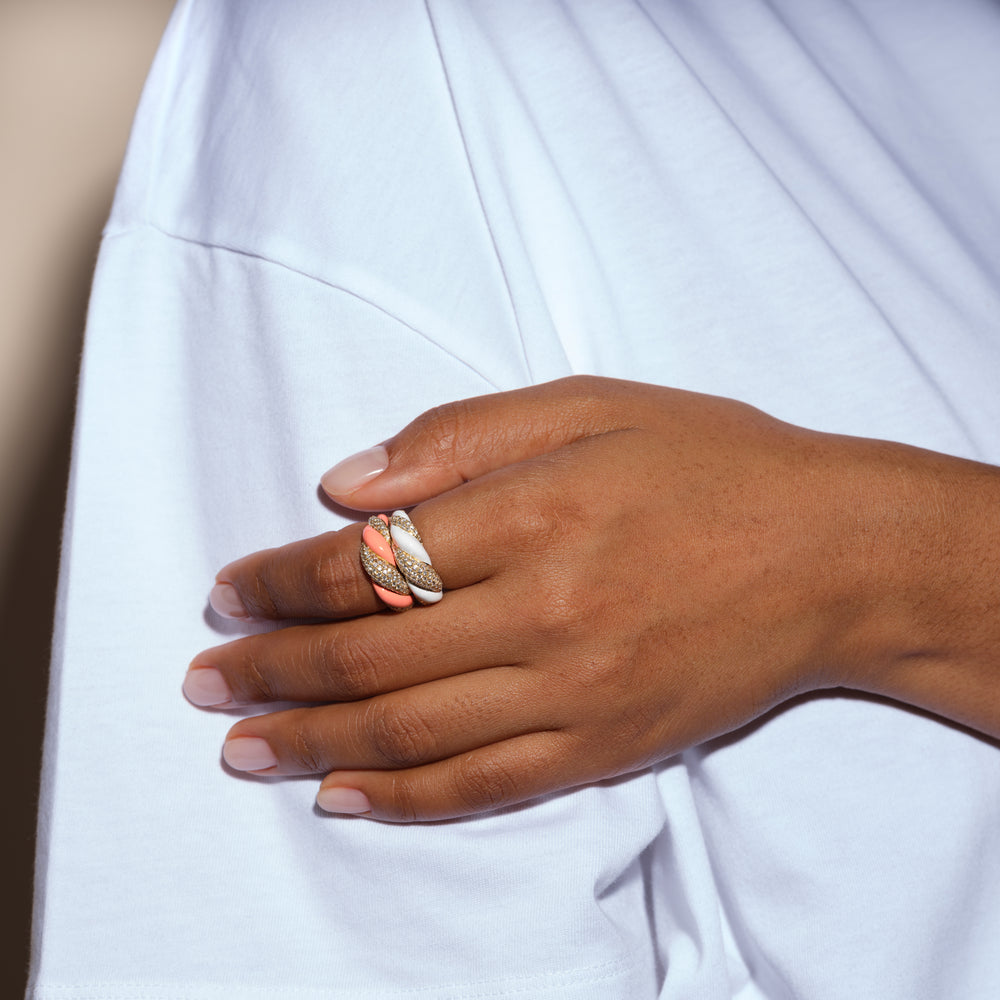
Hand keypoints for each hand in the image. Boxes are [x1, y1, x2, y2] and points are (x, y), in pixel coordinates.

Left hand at [184, 376, 999, 819]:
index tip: (229, 591)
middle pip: (368, 654)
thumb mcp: (590, 404)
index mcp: (534, 511)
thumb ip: (461, 436)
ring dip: (309, 740)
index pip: (364, 562)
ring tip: (239, 744)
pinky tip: (339, 795)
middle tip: (207, 676)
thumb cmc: (712, 463)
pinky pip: (484, 787)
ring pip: (410, 732)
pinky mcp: (606, 745)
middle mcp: (545, 611)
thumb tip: (346, 484)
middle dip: (272, 667)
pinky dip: (402, 798)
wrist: (832, 554)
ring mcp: (575, 691)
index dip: (279, 581)